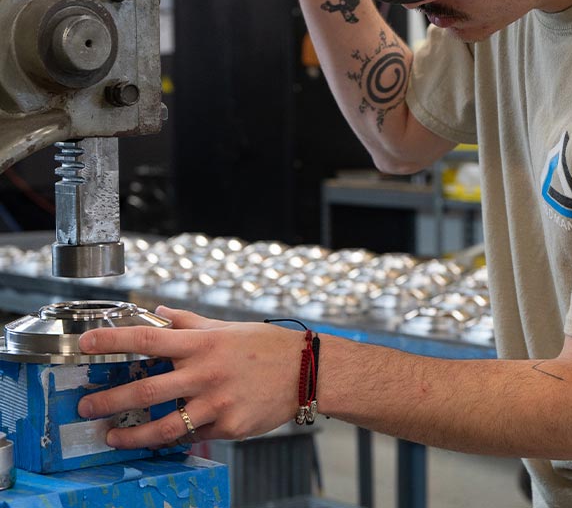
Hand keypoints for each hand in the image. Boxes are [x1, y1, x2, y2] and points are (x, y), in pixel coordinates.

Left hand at [77, 306, 303, 448]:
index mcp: (203, 345)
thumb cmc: (266, 348)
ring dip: (132, 433)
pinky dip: (174, 437)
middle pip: (146, 389)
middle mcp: (206, 374)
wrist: (306, 372)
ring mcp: (217, 404)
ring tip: (112, 436)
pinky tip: (160, 438)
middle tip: (86, 407)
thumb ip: (190, 323)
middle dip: (109, 400)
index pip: (147, 339)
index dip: (112, 340)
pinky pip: (193, 436)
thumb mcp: (227, 329)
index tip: (86, 344)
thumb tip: (160, 314)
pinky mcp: (229, 427)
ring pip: (164, 425)